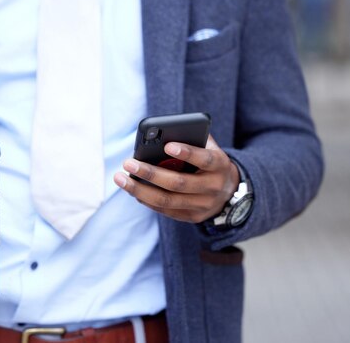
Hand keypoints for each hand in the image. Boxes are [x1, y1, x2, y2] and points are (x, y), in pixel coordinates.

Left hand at [113, 135, 239, 222]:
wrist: (229, 189)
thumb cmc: (209, 161)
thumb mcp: (208, 147)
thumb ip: (192, 139)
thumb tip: (161, 134)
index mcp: (219, 165)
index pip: (204, 159)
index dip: (187, 153)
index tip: (168, 145)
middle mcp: (213, 187)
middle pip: (179, 183)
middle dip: (150, 173)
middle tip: (128, 163)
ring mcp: (203, 205)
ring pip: (167, 201)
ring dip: (140, 190)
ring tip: (120, 179)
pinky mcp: (192, 217)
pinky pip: (165, 210)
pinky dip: (146, 200)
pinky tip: (132, 190)